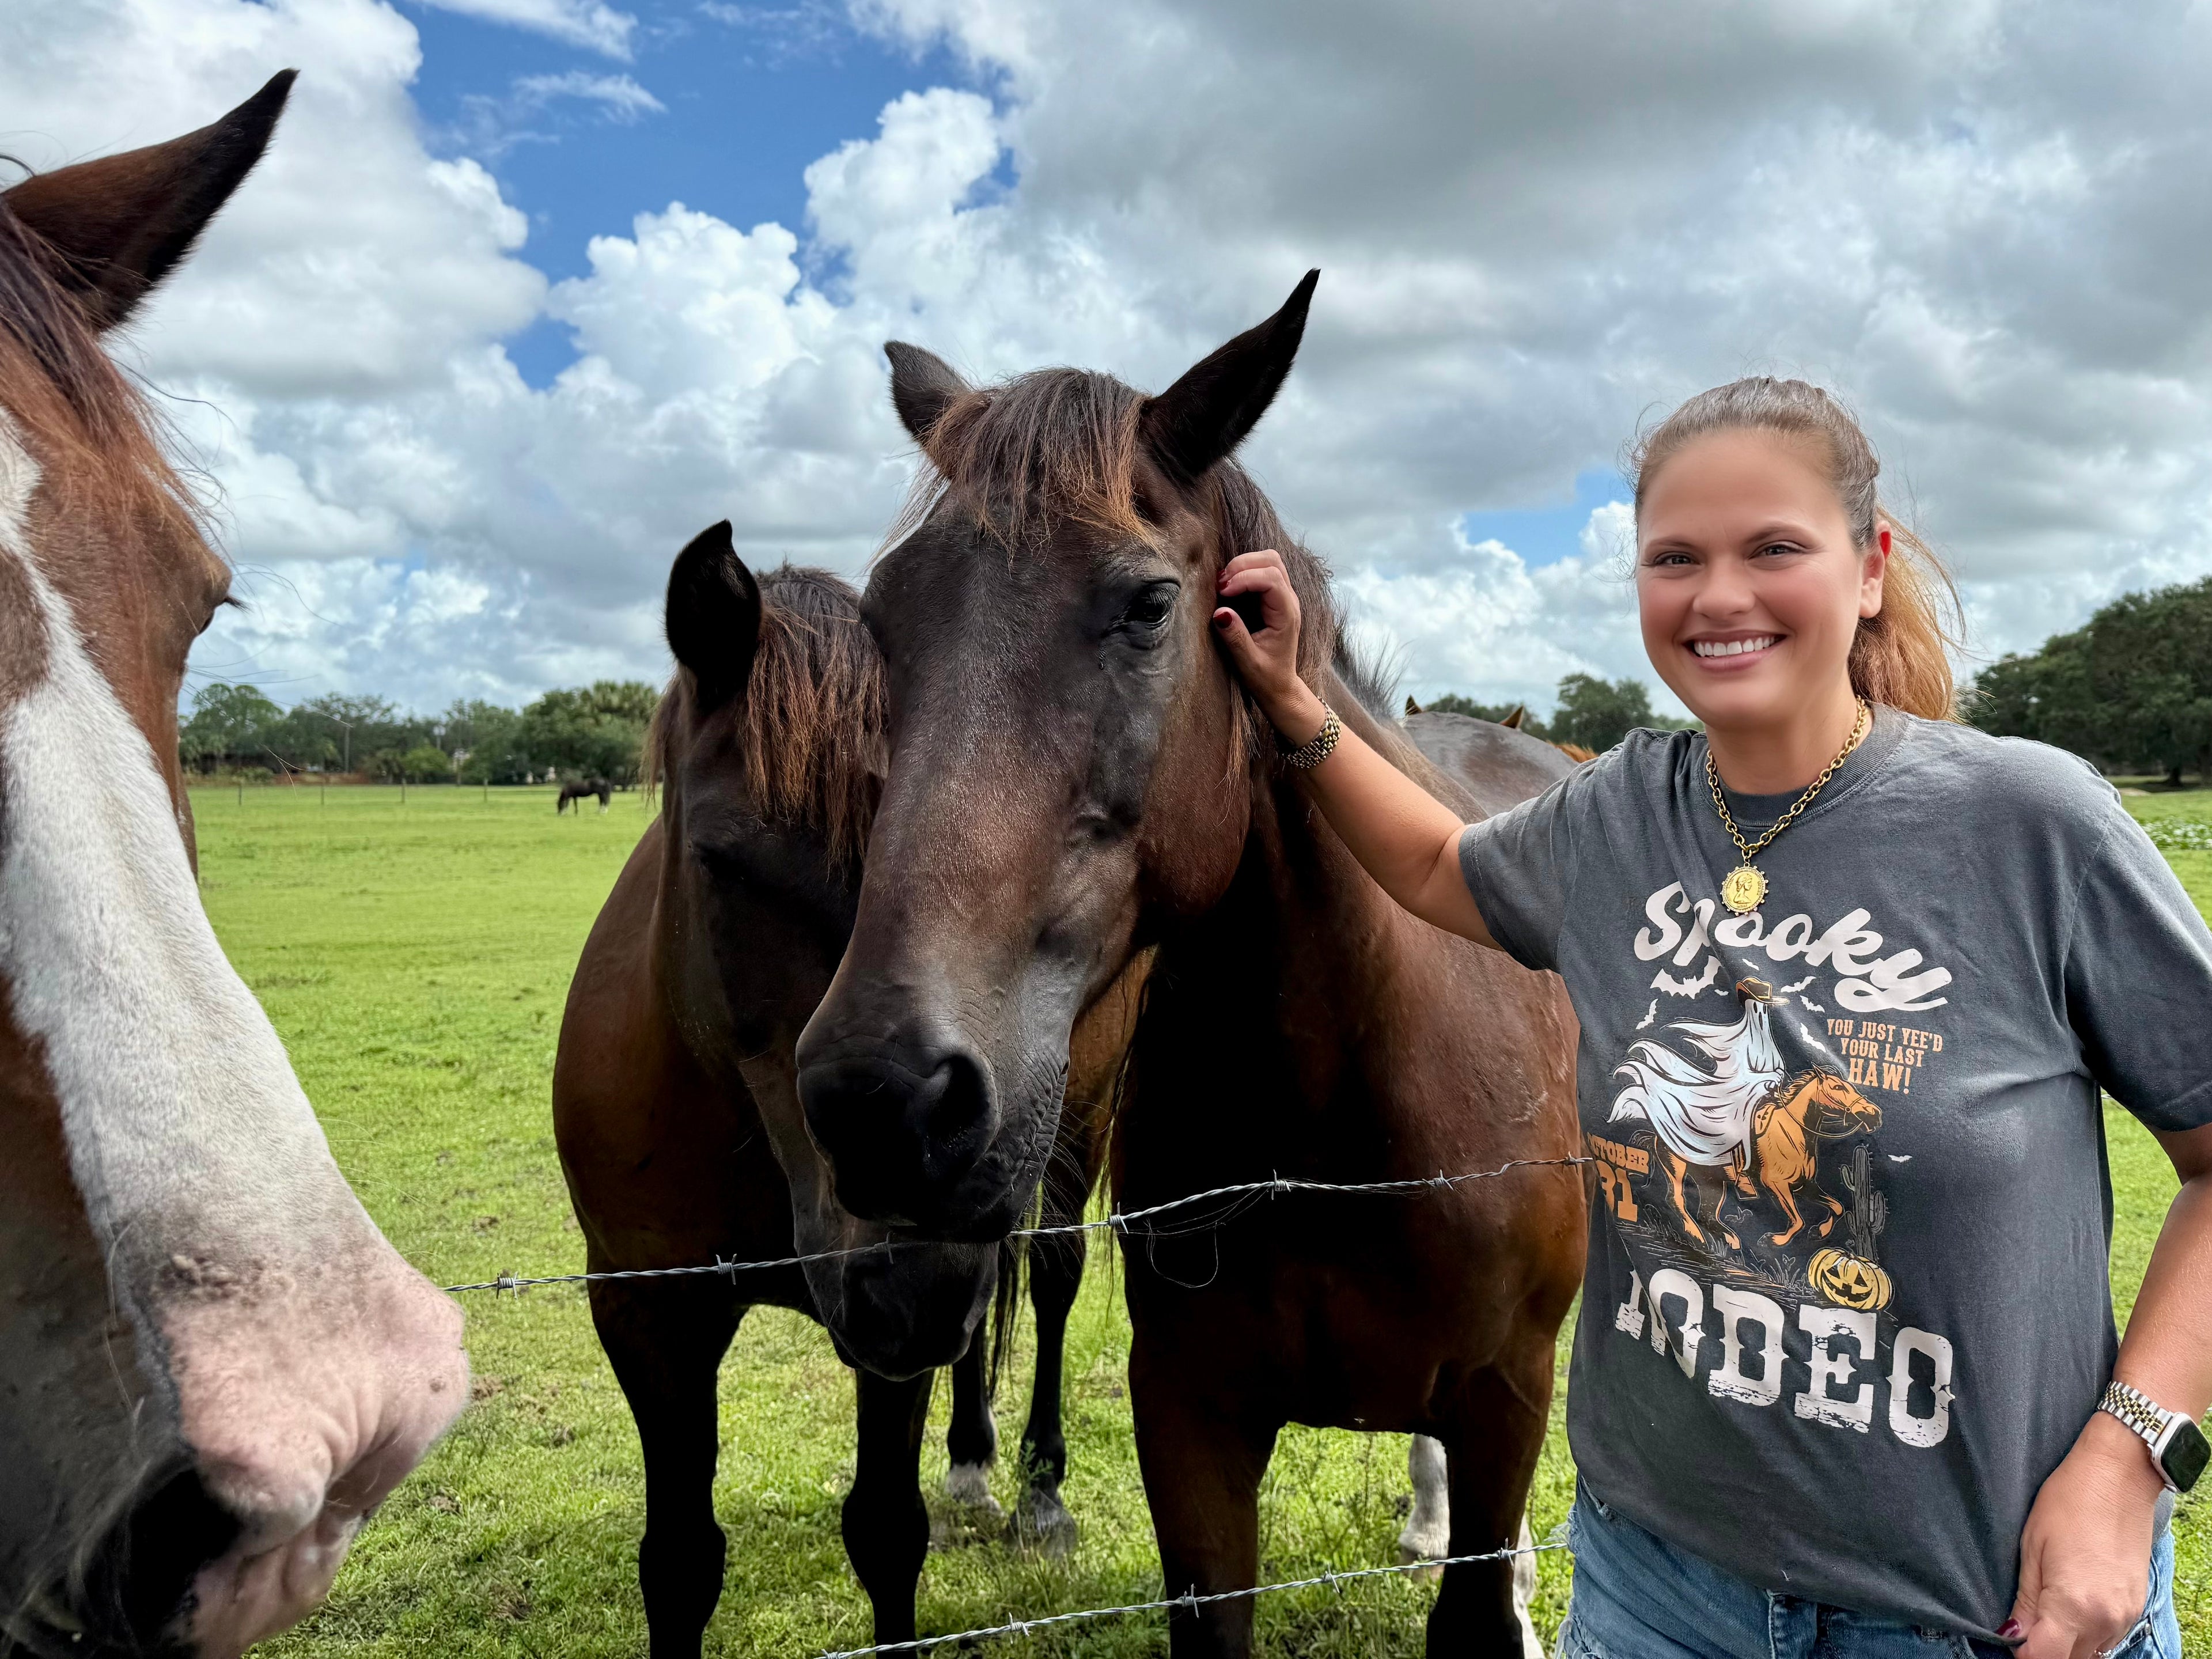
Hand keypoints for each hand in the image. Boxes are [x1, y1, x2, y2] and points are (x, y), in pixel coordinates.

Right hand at [1213, 549, 1324, 740]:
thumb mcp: (1247, 662)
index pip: (1271, 578)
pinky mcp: (1273, 597)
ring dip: (1244, 565)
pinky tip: (1229, 586)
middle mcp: (1288, 600)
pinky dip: (1244, 570)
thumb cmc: (1266, 677)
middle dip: (1243, 565)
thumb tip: (1220, 612)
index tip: (1223, 592)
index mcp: (1286, 614)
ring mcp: (1283, 596)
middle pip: (1272, 560)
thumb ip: (1235, 637)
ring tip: (1223, 584)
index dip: (1245, 579)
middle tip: (1220, 585)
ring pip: (1269, 560)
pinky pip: (1262, 570)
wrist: (1280, 686)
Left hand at [2007, 1413, 2161, 1656]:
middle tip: (2022, 1628)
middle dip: (2043, 1651)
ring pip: (2090, 1653)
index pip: (2043, 1658)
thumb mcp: (2032, 1548)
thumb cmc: (2068, 1502)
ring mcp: (2126, 1616)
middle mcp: (2105, 1620)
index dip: (2021, 1653)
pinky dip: (2086, 1635)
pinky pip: (2107, 1638)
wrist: (2119, 1475)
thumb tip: (2012, 1635)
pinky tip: (2069, 1612)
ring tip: (2043, 1619)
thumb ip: (2026, 1600)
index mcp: (2074, 1607)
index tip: (2007, 1639)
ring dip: (2065, 1646)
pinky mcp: (2136, 1606)